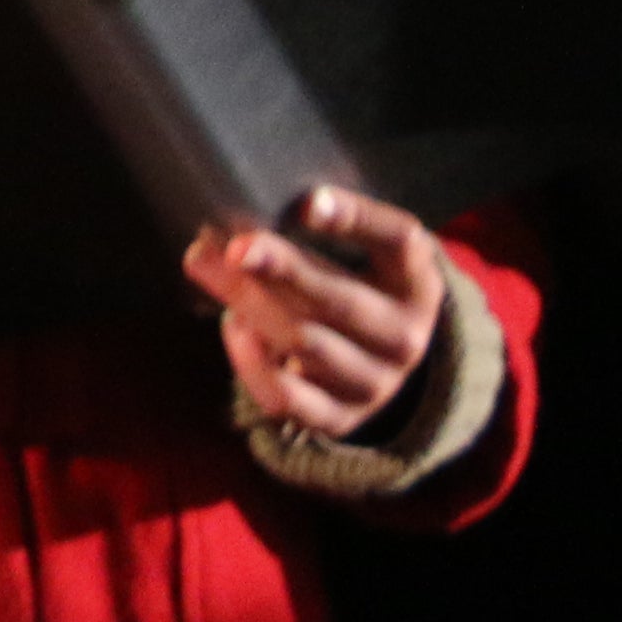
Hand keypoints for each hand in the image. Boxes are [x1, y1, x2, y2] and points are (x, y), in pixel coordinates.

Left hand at [186, 186, 450, 439]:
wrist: (376, 362)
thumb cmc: (351, 284)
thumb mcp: (359, 253)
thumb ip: (311, 228)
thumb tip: (233, 216)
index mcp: (416, 281)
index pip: (398, 242)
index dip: (356, 219)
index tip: (306, 202)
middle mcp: (404, 336)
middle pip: (338, 299)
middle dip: (280, 269)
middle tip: (230, 246)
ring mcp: (375, 383)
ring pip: (305, 343)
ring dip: (248, 304)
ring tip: (205, 267)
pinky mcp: (341, 419)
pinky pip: (286, 396)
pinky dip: (251, 362)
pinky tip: (233, 326)